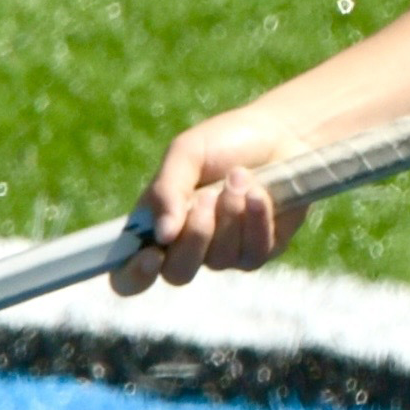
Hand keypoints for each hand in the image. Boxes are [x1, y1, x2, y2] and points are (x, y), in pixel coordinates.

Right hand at [110, 105, 314, 294]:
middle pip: (178, 273)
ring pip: (219, 260)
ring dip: (229, 215)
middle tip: (207, 196)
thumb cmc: (225, 142)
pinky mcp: (261, 249)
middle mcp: (189, 246)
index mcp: (157, 226)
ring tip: (238, 177)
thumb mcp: (186, 154)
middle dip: (194, 234)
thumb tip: (161, 235)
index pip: (130, 275)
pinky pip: (253, 253)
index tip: (153, 254)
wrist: (280, 133)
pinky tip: (259, 193)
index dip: (134, 276)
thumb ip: (166, 190)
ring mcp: (226, 252)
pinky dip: (256, 220)